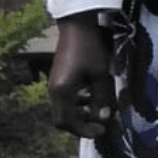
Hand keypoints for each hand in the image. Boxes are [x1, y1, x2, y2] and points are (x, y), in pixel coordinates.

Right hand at [48, 13, 113, 138]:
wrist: (76, 26)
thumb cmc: (90, 49)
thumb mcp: (100, 74)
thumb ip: (102, 98)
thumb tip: (104, 119)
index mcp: (61, 92)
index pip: (66, 122)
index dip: (83, 131)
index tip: (101, 131)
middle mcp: (53, 91)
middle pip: (62, 119)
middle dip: (81, 125)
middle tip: (101, 125)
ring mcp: (54, 84)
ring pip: (64, 109)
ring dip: (80, 114)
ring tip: (99, 111)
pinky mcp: (58, 79)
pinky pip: (65, 99)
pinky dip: (78, 103)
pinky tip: (92, 97)